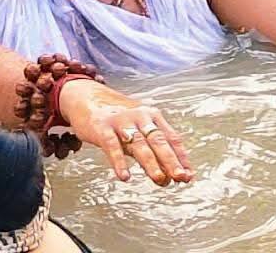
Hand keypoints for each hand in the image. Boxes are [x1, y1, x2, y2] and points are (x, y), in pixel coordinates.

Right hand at [56, 77, 192, 185]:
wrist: (86, 96)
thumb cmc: (117, 119)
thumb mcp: (137, 130)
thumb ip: (152, 150)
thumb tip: (168, 177)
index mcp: (152, 115)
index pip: (171, 137)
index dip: (181, 157)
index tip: (189, 175)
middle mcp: (139, 116)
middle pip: (158, 140)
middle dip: (171, 160)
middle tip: (181, 177)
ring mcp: (121, 121)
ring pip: (139, 143)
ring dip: (151, 162)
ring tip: (160, 179)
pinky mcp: (102, 127)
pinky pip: (112, 145)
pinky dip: (119, 161)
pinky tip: (124, 176)